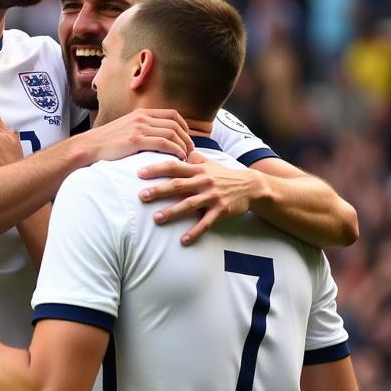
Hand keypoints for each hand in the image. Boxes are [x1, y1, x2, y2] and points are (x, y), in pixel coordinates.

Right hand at [78, 108, 192, 163]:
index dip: (185, 126)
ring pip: (172, 133)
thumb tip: (155, 138)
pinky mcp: (135, 140)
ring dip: (183, 146)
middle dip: (187, 138)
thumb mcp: (125, 129)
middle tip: (191, 150)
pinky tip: (178, 158)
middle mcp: (142, 118)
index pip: (172, 114)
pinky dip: (175, 150)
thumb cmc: (106, 143)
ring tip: (186, 157)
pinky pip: (164, 143)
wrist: (88, 146)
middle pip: (175, 124)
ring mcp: (139, 128)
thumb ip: (141, 129)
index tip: (188, 139)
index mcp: (141, 113)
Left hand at [138, 151, 259, 244]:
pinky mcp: (221, 211)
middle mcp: (203, 182)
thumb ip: (191, 158)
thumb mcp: (209, 162)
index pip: (174, 166)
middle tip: (141, 195)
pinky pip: (206, 223)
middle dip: (159, 191)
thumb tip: (172, 149)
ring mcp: (212, 197)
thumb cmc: (224, 175)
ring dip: (172, 212)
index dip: (156, 169)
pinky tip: (183, 241)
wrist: (251, 186)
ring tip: (156, 218)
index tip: (139, 172)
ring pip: (189, 205)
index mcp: (198, 169)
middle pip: (178, 185)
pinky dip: (195, 232)